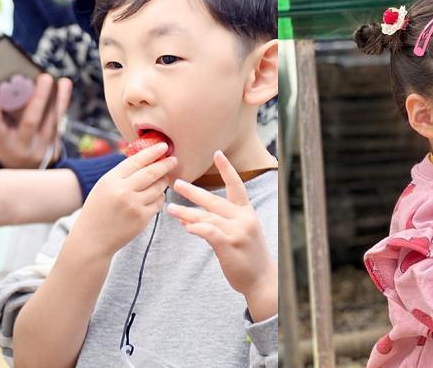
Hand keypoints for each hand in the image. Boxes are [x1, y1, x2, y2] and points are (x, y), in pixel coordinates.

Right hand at [0, 74, 71, 168]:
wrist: (23, 171)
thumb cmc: (9, 145)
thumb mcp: (0, 134)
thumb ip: (0, 115)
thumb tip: (0, 88)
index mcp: (3, 142)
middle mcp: (22, 146)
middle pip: (31, 122)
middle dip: (39, 98)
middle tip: (45, 77)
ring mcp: (40, 149)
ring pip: (52, 123)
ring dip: (60, 101)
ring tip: (64, 82)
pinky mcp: (54, 149)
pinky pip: (59, 125)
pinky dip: (62, 107)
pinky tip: (65, 92)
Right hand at [75, 141, 177, 252]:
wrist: (93, 239)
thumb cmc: (98, 210)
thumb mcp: (103, 187)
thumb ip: (122, 174)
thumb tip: (146, 158)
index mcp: (110, 181)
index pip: (136, 161)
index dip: (152, 152)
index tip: (163, 146)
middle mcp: (122, 192)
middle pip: (151, 173)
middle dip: (165, 164)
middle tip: (173, 159)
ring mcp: (134, 205)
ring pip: (159, 188)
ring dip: (163, 182)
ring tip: (161, 180)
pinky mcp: (143, 218)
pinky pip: (159, 202)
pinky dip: (159, 198)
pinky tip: (153, 198)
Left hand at [166, 151, 273, 319]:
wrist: (262, 279)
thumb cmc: (248, 257)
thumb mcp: (240, 234)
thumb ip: (218, 223)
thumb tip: (190, 218)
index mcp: (247, 213)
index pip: (237, 186)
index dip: (227, 169)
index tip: (217, 153)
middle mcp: (243, 218)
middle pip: (215, 200)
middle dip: (193, 192)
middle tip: (176, 183)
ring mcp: (237, 231)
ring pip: (207, 217)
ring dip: (186, 212)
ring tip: (170, 209)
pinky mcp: (230, 244)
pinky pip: (208, 232)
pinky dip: (196, 228)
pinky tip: (186, 227)